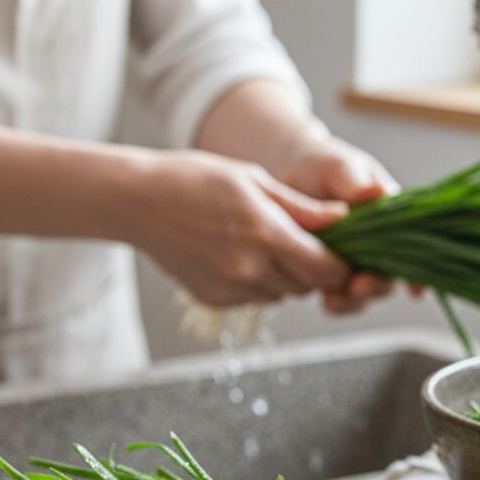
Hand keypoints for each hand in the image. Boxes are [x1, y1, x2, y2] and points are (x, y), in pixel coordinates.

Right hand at [131, 150, 350, 307]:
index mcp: (265, 233)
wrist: (138, 203)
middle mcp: (250, 268)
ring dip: (286, 277)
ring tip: (265, 245)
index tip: (341, 253)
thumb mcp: (252, 179)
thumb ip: (300, 206)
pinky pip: (254, 298)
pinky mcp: (214, 299)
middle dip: (314, 270)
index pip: (325, 268)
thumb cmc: (194, 179)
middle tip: (303, 244)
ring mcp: (230, 288)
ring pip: (282, 294)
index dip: (340, 264)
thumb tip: (341, 219)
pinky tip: (238, 256)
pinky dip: (258, 283)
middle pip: (307, 286)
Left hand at [276, 134, 421, 313]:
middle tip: (358, 286)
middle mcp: (379, 244)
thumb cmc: (321, 164)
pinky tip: (324, 301)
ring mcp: (355, 261)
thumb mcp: (338, 166)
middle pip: (389, 275)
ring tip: (333, 300)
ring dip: (353, 300)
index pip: (416, 246)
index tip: (414, 289)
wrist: (288, 173)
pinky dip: (335, 302)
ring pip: (364, 291)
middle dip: (376, 285)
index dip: (417, 271)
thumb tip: (376, 190)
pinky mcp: (330, 272)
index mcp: (392, 217)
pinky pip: (339, 296)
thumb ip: (354, 180)